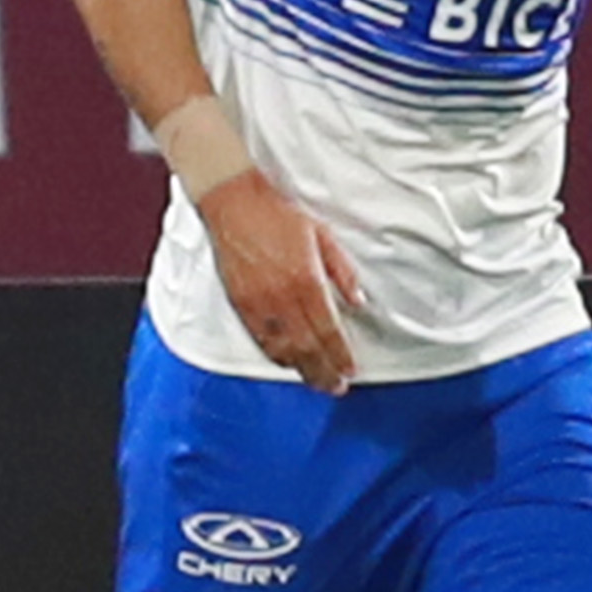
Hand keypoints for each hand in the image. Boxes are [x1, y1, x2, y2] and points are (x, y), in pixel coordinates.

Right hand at [198, 168, 364, 394]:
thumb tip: (358, 301)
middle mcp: (282, 297)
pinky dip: (276, 355)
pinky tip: (287, 362)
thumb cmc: (277, 215)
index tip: (350, 370)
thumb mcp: (322, 235)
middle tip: (335, 387)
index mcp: (306, 280)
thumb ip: (342, 271)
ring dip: (301, 368)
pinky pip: (261, 338)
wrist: (234, 204)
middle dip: (323, 371)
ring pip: (283, 348)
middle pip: (307, 347)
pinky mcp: (241, 303)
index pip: (328, 330)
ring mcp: (259, 303)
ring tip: (316, 381)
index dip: (340, 354)